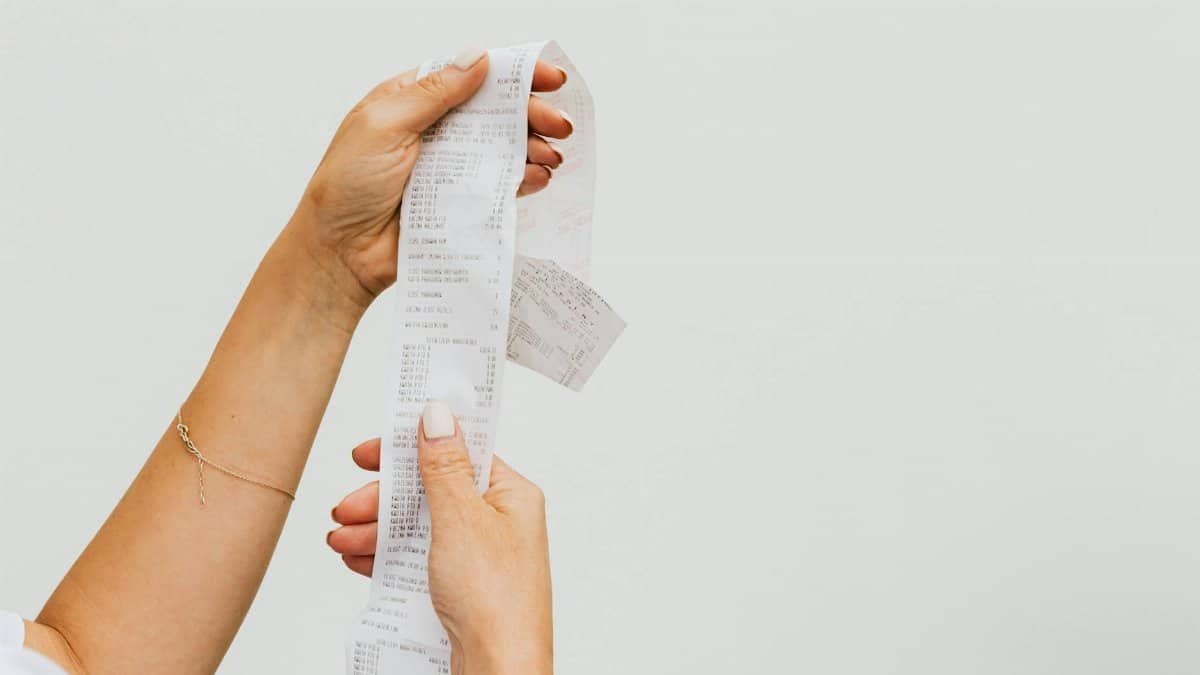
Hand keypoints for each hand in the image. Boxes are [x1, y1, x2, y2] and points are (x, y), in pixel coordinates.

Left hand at [288, 47, 572, 309]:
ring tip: (552, 155)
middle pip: (494, 111)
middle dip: (532, 114)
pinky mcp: (460, 202)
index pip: (469, 75)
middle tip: (560, 124)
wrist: (341, 253)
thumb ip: (433, 92)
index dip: (511, 73)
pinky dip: (523, 180)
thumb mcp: (384, 125)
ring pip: (503, 147)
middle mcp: (435, 130)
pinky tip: (537, 177)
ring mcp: (449, 167)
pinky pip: (500, 186)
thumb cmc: (346, 186)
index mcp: (412, 100)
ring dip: (532, 147)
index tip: (548, 78)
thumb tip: (477, 58)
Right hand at [329, 401, 552, 674]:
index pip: (458, 451)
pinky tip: (358, 559)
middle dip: (383, 498)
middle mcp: (498, 521)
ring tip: (341, 539)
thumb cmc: (495, 600)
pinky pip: (417, 559)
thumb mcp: (460, 518)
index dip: (413, 446)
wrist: (498, 670)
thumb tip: (437, 414)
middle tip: (347, 506)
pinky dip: (386, 556)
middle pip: (430, 491)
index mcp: (511, 494)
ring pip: (418, 527)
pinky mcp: (460, 586)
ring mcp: (478, 555)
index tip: (372, 450)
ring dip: (376, 529)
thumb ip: (442, 465)